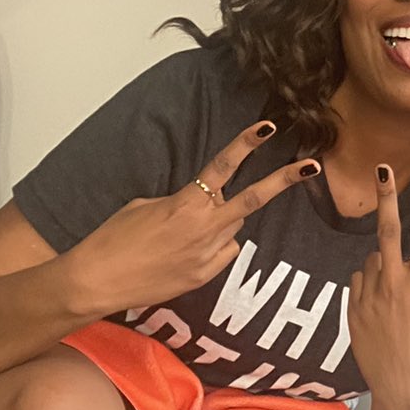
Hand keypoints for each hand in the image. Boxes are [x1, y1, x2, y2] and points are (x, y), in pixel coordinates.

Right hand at [64, 121, 320, 315]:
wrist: (98, 281)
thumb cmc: (113, 239)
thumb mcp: (145, 206)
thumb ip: (182, 202)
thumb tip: (202, 205)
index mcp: (186, 203)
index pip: (223, 166)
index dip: (246, 144)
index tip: (268, 128)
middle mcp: (204, 228)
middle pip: (253, 200)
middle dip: (284, 181)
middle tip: (311, 167)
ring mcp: (208, 255)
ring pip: (233, 230)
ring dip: (220, 224)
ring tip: (180, 235)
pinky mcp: (205, 276)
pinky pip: (223, 254)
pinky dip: (213, 248)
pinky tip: (184, 254)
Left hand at [347, 165, 409, 409]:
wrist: (405, 391)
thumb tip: (385, 263)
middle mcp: (394, 285)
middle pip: (388, 231)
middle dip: (386, 197)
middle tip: (381, 168)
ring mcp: (370, 297)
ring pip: (370, 261)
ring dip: (377, 265)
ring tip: (390, 297)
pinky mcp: (353, 311)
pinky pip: (357, 283)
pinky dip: (364, 286)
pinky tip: (374, 309)